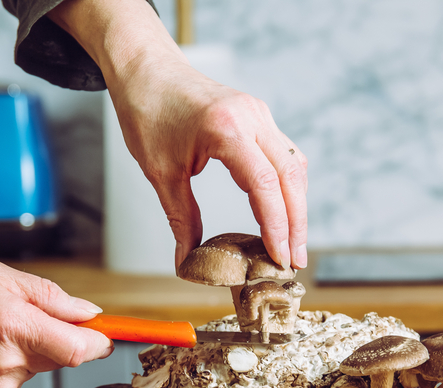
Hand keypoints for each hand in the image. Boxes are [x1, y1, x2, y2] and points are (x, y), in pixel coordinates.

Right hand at [0, 262, 112, 387]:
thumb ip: (50, 296)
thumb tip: (90, 313)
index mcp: (13, 324)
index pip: (80, 348)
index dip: (100, 342)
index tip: (109, 334)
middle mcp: (9, 361)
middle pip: (64, 356)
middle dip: (58, 336)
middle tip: (26, 319)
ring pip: (41, 367)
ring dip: (31, 350)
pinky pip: (22, 381)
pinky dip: (12, 366)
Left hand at [48, 0, 307, 270]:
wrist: (145, 69)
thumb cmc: (147, 112)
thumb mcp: (160, 172)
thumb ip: (181, 217)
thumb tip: (189, 260)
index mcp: (226, 129)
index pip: (265, 185)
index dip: (277, 226)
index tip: (280, 258)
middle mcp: (251, 117)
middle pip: (290, 177)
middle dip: (296, 223)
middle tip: (295, 263)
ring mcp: (259, 114)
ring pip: (293, 165)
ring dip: (296, 206)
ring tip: (292, 245)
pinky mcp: (258, 116)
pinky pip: (283, 154)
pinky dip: (287, 187)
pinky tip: (283, 213)